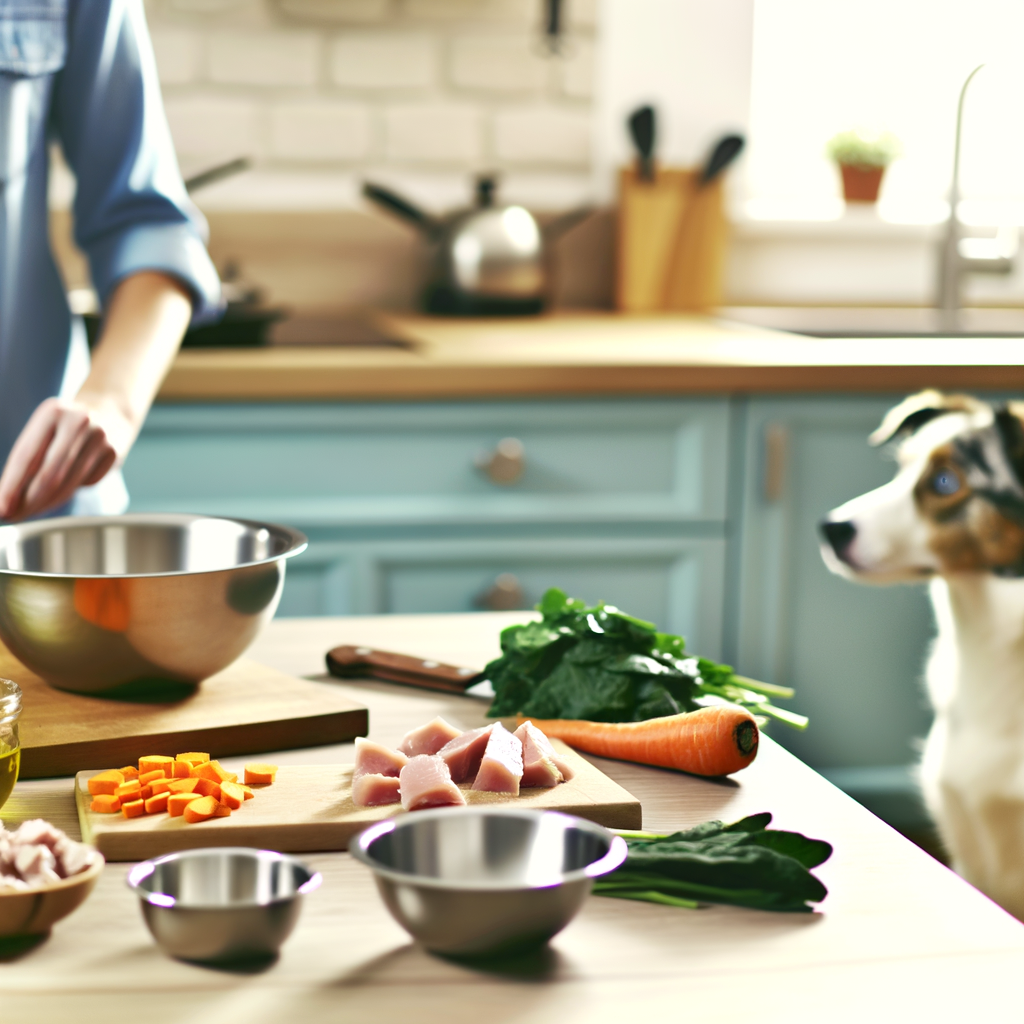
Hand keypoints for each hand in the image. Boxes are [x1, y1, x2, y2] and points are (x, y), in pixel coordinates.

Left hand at [0, 397, 128, 520]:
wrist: (109, 411)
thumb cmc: (65, 426)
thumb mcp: (44, 429)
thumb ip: (29, 457)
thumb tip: (8, 497)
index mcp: (53, 412)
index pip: (27, 456)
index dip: (12, 486)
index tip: (2, 509)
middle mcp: (78, 422)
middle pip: (49, 474)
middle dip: (29, 502)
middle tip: (15, 517)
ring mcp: (99, 437)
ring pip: (68, 484)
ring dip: (46, 504)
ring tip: (32, 511)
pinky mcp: (113, 453)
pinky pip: (86, 483)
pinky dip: (70, 492)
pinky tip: (62, 490)